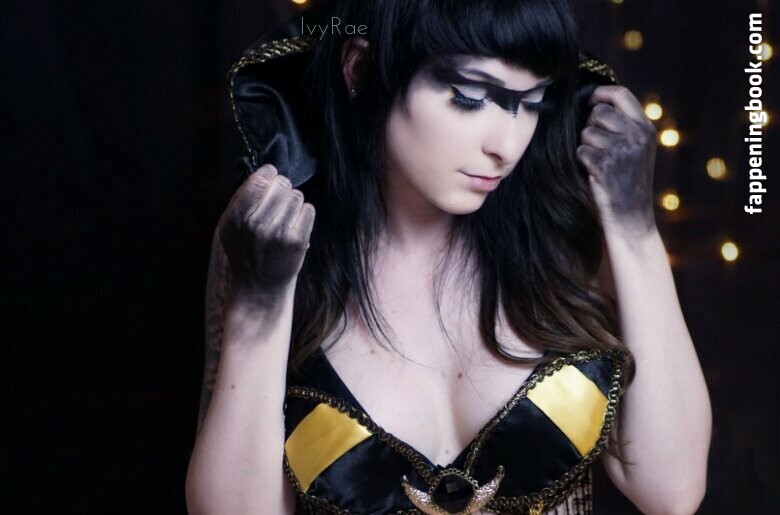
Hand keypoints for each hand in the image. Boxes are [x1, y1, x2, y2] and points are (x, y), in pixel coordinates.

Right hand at [216, 164, 315, 303]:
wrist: (260, 287)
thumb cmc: (246, 252)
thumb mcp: (230, 226)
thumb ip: (241, 199)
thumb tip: (262, 173)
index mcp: (237, 218)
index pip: (259, 180)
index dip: (269, 174)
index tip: (270, 178)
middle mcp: (257, 224)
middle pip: (282, 184)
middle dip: (282, 189)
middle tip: (277, 203)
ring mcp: (279, 233)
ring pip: (297, 196)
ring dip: (293, 203)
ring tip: (284, 218)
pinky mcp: (297, 241)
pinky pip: (309, 210)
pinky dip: (304, 215)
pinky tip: (295, 226)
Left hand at [576, 85, 657, 239]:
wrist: (631, 218)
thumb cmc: (628, 183)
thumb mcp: (636, 150)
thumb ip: (624, 127)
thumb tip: (594, 103)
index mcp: (645, 129)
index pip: (621, 94)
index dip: (599, 92)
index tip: (587, 98)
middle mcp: (637, 136)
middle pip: (599, 112)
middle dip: (589, 126)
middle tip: (596, 145)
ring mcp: (622, 150)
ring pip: (587, 133)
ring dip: (586, 146)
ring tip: (598, 163)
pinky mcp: (605, 165)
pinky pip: (581, 151)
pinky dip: (582, 162)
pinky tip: (594, 173)